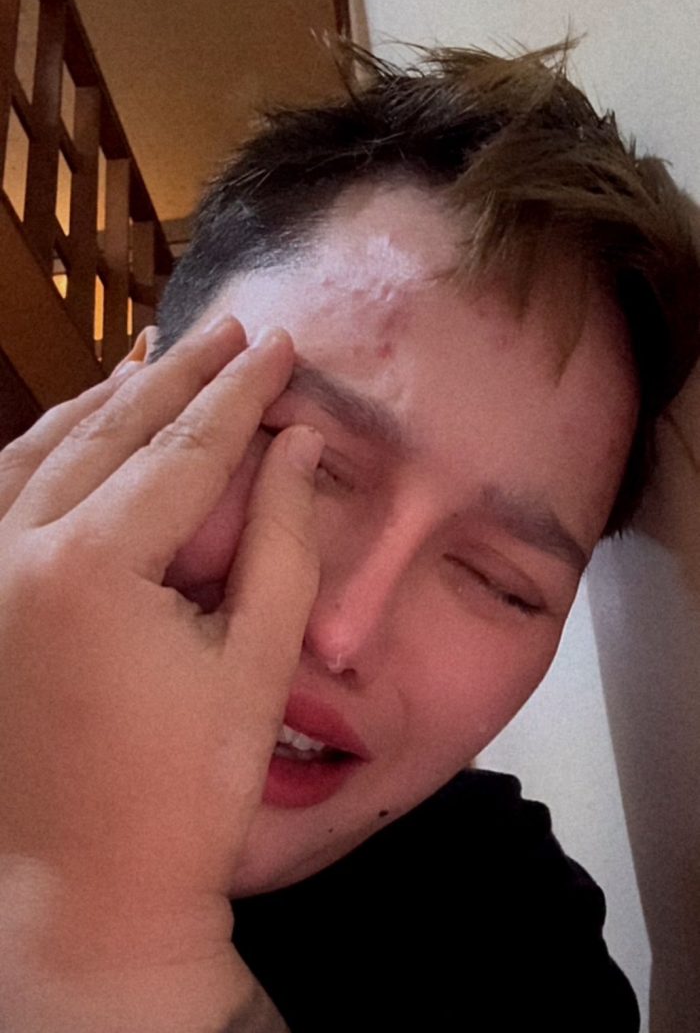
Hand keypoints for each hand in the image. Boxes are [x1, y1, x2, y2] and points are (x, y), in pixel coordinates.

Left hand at [0, 317, 320, 1002]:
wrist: (83, 889)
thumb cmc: (184, 790)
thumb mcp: (255, 663)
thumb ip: (282, 542)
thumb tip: (297, 446)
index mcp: (92, 566)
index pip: (184, 451)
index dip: (241, 394)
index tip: (278, 346)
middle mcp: (15, 550)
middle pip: (112, 433)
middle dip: (181, 378)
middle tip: (231, 333)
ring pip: (43, 448)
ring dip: (108, 400)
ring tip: (161, 360)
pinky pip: (2, 489)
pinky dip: (48, 445)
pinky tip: (81, 425)